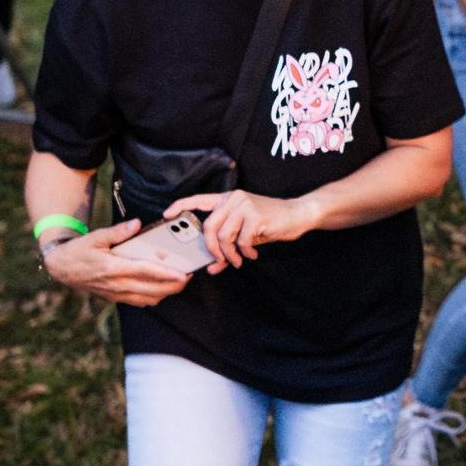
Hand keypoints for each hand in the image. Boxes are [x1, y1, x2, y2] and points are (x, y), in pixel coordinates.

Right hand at [40, 219, 191, 306]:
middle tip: (189, 275)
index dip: (167, 274)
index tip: (183, 274)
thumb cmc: (79, 250)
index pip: (146, 272)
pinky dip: (153, 297)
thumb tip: (137, 224)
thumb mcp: (95, 237)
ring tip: (178, 281)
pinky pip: (140, 302)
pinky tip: (161, 288)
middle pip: (153, 290)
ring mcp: (116, 294)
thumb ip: (117, 232)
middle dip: (174, 285)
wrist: (61, 268)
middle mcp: (116, 284)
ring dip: (166, 292)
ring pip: (148, 299)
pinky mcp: (115, 298)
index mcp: (113, 268)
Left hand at [166, 190, 313, 271]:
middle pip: (209, 226)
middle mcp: (234, 199)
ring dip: (230, 254)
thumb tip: (213, 266)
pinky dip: (246, 252)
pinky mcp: (256, 216)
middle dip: (212, 248)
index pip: (199, 199)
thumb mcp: (245, 232)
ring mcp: (245, 206)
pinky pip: (242, 240)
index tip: (167, 215)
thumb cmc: (270, 223)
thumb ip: (228, 244)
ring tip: (239, 260)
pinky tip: (253, 253)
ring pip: (225, 236)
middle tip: (218, 261)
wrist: (297, 215)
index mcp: (228, 199)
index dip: (181, 206)